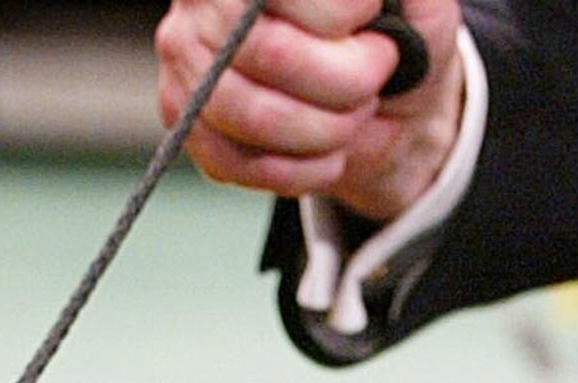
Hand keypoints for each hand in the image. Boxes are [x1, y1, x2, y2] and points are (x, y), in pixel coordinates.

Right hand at [159, 0, 465, 216]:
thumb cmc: (393, 33)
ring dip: (328, 129)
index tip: (374, 20)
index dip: (345, 16)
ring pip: (257, 115)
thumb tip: (379, 2)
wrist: (382, 97)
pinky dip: (300, 170)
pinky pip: (238, 163)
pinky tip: (328, 151)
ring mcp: (185, 59)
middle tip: (375, 75)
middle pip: (273, 53)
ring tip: (354, 112)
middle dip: (347, 81)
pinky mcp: (186, 119)